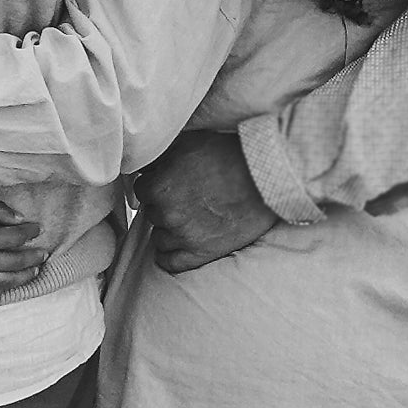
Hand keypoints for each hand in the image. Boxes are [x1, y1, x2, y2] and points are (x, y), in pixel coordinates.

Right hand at [0, 174, 49, 304]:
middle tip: (44, 253)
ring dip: (22, 277)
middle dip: (34, 257)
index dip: (30, 232)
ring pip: (3, 282)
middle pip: (15, 263)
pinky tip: (1, 288)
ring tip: (32, 272)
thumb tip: (19, 219)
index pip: (17, 238)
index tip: (36, 229)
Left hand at [135, 129, 279, 271]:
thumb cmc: (228, 157)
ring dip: (170, 230)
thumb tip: (144, 165)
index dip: (156, 185)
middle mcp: (167, 214)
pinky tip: (179, 245)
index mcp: (159, 187)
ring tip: (191, 219)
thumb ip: (158, 157)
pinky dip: (171, 255)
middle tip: (187, 199)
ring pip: (159, 237)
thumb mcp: (187, 144)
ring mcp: (184, 236)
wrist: (265, 178)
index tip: (170, 184)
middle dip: (165, 206)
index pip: (142, 190)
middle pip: (152, 213)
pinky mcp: (201, 254)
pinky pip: (170, 263)